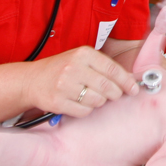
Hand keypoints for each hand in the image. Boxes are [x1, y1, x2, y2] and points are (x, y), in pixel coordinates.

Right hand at [24, 45, 138, 118]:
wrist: (32, 80)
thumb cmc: (61, 69)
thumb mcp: (81, 60)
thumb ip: (103, 67)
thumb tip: (129, 80)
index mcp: (83, 54)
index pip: (112, 69)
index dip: (126, 81)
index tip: (134, 89)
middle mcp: (74, 68)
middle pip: (107, 87)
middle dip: (115, 94)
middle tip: (114, 95)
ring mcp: (64, 85)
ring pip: (97, 101)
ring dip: (99, 102)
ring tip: (90, 96)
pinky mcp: (58, 102)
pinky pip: (84, 111)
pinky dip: (86, 110)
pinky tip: (79, 102)